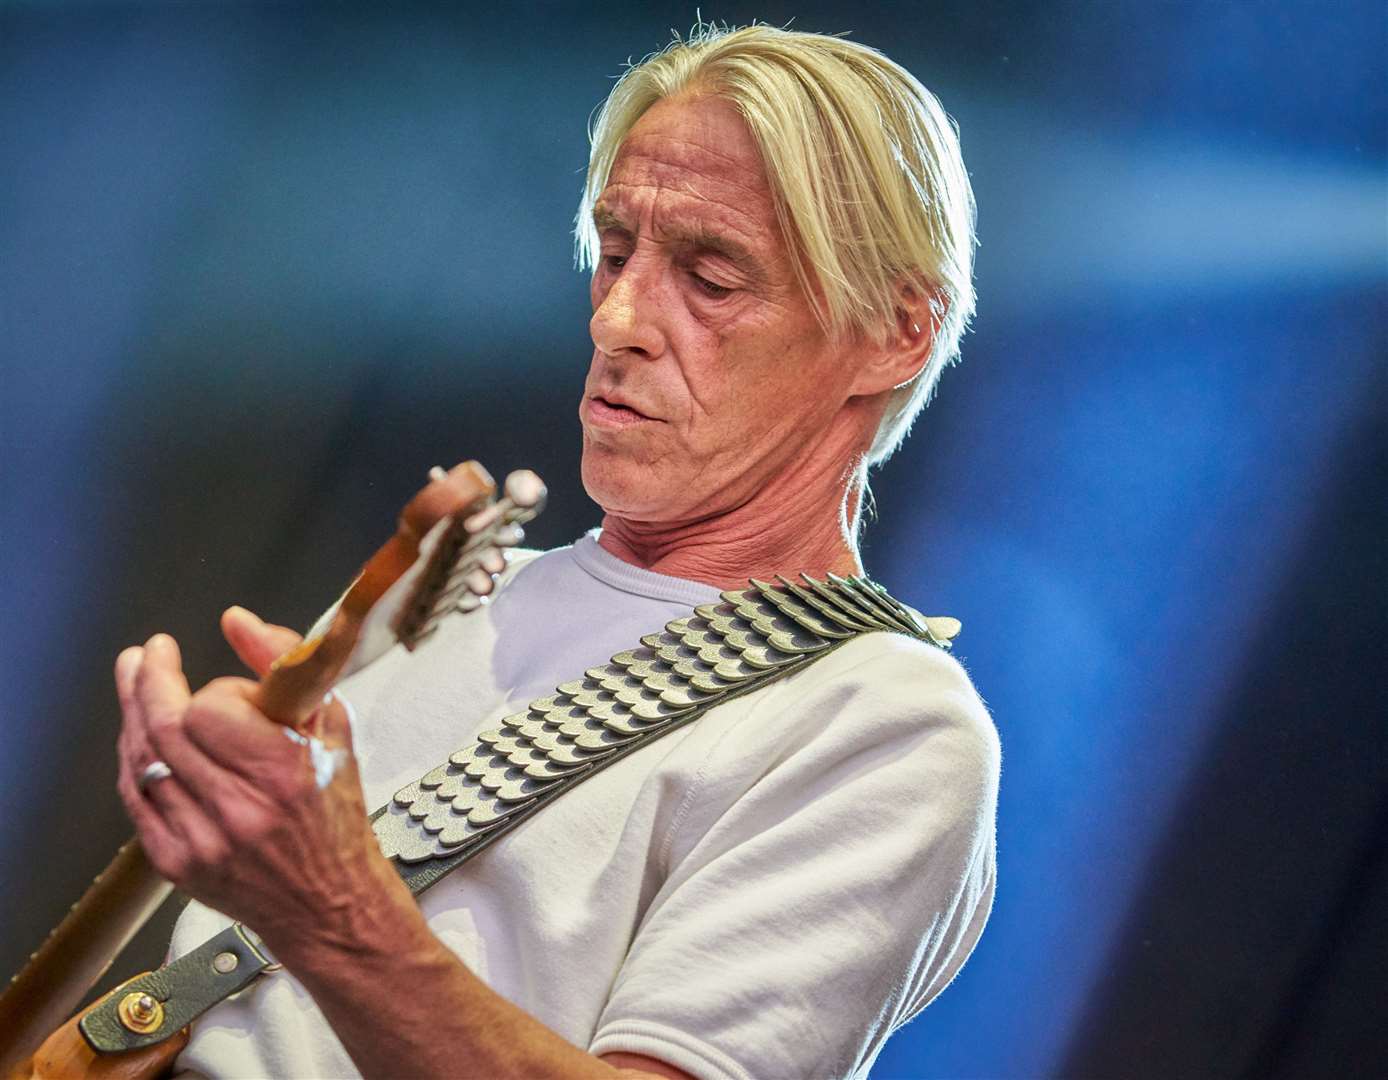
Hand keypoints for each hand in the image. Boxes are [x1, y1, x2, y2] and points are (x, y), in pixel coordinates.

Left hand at [115, 608, 405, 960]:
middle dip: (149, 681)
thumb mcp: (332, 731)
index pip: (212, 710)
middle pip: (164, 728)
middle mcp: (238, 810)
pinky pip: (135, 798)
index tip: (232, 692)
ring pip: (141, 760)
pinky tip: (140, 737)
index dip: (216, 690)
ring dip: (133, 713)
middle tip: (151, 654)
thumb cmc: (336, 814)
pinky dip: (134, 761)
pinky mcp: (176, 862)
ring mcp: (201, 840)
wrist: (330, 903)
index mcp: (283, 775)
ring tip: (136, 679)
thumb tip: (237, 621)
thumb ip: (285, 668)